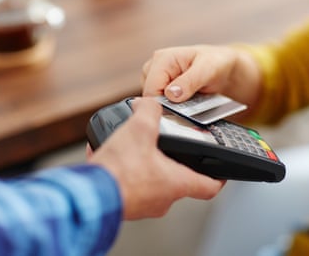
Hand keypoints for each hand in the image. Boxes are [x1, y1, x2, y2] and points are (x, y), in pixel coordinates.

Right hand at [88, 98, 224, 219]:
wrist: (89, 196)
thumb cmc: (119, 172)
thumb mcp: (139, 130)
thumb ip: (149, 112)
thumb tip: (149, 103)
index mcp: (176, 183)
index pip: (209, 186)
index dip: (218, 177)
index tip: (220, 170)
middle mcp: (163, 199)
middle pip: (178, 181)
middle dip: (173, 162)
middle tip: (168, 148)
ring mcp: (144, 205)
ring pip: (152, 183)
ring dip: (147, 167)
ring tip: (135, 150)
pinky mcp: (125, 205)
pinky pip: (130, 185)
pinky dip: (126, 172)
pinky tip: (113, 158)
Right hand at [141, 45, 262, 114]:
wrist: (222, 66)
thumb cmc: (216, 63)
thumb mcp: (207, 70)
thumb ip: (189, 81)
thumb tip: (171, 94)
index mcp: (163, 59)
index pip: (151, 90)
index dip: (162, 104)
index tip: (180, 111)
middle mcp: (154, 66)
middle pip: (149, 96)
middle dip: (166, 105)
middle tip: (188, 104)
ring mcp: (154, 76)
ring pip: (153, 100)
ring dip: (168, 106)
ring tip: (188, 99)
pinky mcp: (158, 85)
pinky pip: (158, 101)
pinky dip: (170, 105)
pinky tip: (184, 101)